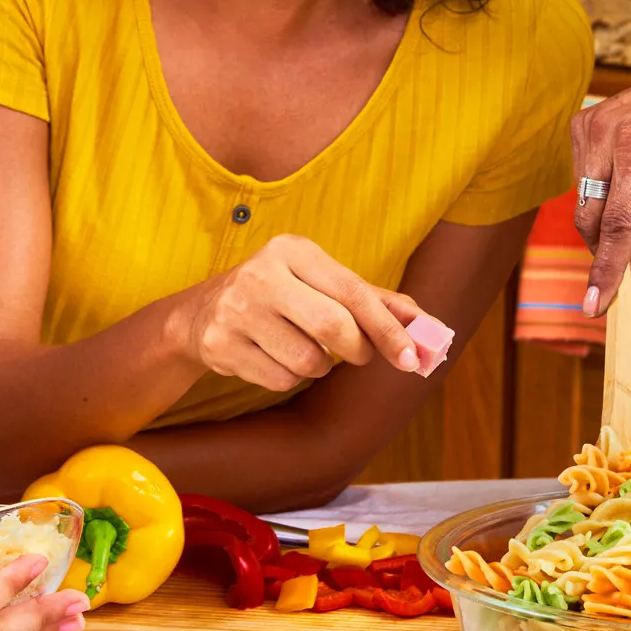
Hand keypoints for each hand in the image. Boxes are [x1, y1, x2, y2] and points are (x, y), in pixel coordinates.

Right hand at [167, 233, 425, 390]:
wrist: (202, 313)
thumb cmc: (281, 295)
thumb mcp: (320, 284)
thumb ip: (374, 301)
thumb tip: (428, 326)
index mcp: (293, 250)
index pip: (352, 291)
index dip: (387, 327)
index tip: (411, 357)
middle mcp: (261, 274)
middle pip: (332, 327)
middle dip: (357, 350)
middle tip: (359, 355)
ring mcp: (237, 311)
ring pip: (309, 361)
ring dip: (320, 366)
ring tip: (304, 348)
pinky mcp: (221, 346)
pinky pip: (281, 379)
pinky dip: (290, 377)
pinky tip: (274, 357)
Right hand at [570, 32, 630, 312]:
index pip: (617, 224)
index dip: (608, 271)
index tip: (595, 308)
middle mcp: (602, 131)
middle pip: (592, 219)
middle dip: (611, 253)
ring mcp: (588, 125)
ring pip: (585, 204)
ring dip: (611, 225)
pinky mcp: (582, 124)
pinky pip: (585, 182)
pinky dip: (607, 199)